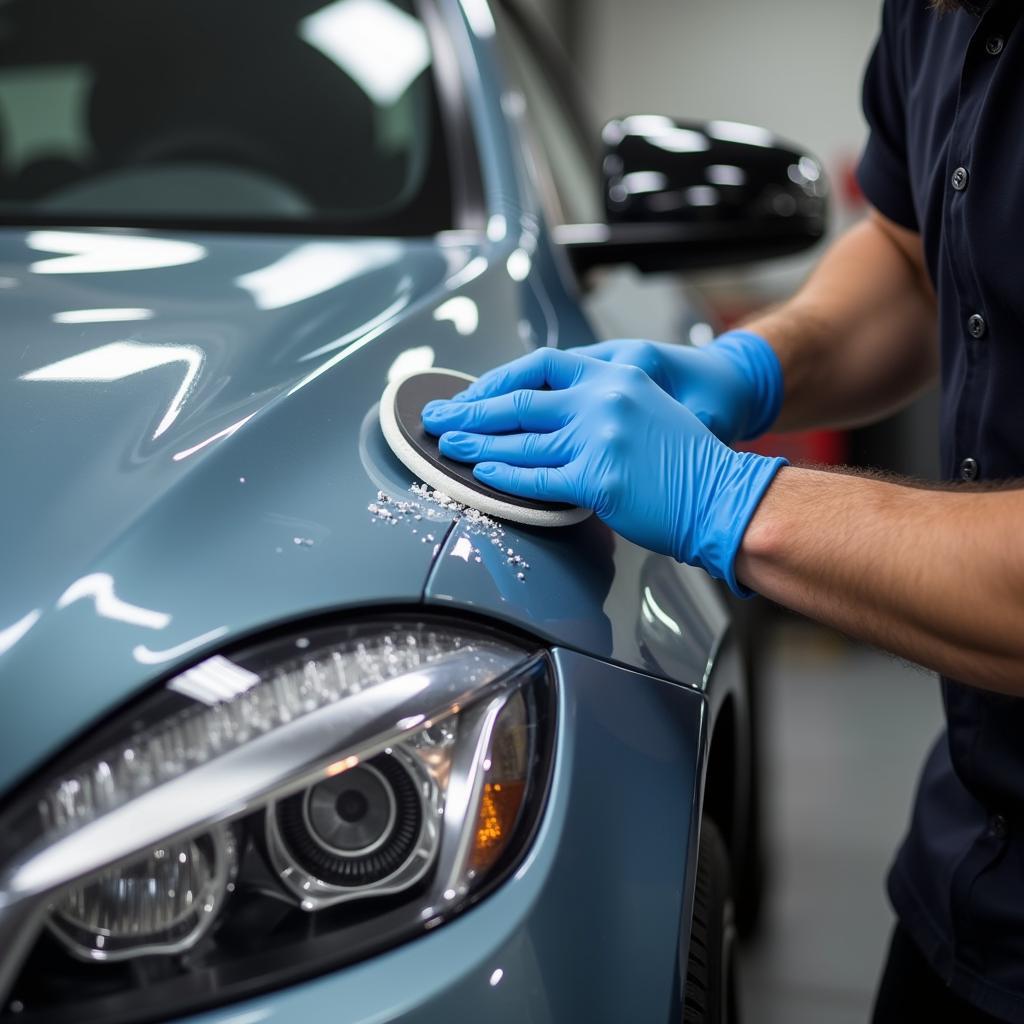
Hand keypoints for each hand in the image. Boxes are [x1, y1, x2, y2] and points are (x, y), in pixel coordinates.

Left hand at [422, 348, 785, 594]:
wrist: (727, 494)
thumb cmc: (689, 463)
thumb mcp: (647, 413)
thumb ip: (601, 408)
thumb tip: (551, 423)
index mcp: (616, 377)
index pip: (541, 366)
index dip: (499, 380)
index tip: (473, 393)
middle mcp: (604, 399)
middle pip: (520, 402)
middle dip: (471, 411)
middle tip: (438, 418)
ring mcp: (600, 437)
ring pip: (521, 441)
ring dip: (477, 445)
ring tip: (449, 446)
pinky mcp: (598, 477)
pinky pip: (538, 478)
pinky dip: (505, 478)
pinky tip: (482, 475)